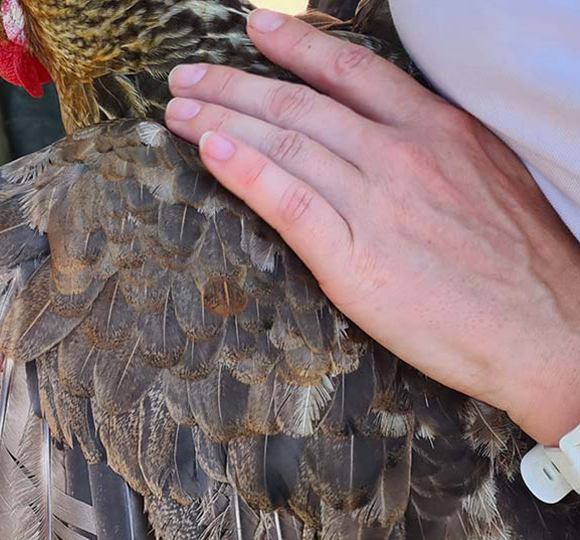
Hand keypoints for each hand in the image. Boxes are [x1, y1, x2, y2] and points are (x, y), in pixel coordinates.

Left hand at [164, 9, 579, 444]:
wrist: (549, 330)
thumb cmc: (519, 263)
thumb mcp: (484, 176)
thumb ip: (430, 147)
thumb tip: (379, 133)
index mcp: (437, 130)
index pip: (350, 71)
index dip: (293, 46)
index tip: (251, 30)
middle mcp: (402, 155)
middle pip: (299, 104)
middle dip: (232, 85)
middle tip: (185, 79)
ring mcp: (377, 204)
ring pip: (284, 145)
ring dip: (220, 122)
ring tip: (177, 113)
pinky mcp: (356, 260)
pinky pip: (290, 202)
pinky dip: (246, 171)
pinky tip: (210, 151)